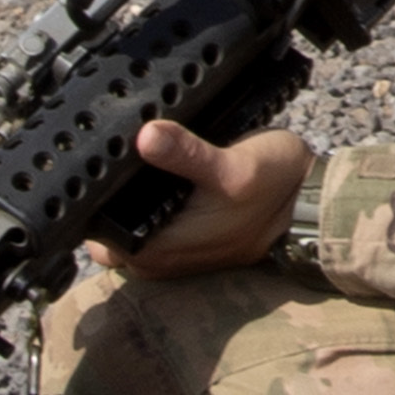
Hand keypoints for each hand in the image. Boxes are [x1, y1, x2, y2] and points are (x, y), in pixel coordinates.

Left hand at [94, 121, 312, 278]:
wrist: (308, 201)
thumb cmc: (276, 190)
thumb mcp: (233, 167)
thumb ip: (187, 154)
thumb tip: (146, 136)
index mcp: (160, 250)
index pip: (94, 233)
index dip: (85, 201)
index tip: (90, 163)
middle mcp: (158, 258)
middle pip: (101, 229)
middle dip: (101, 195)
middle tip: (112, 151)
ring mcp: (168, 250)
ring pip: (120, 224)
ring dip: (120, 196)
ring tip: (130, 154)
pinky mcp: (180, 237)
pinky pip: (142, 220)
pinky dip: (140, 198)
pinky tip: (152, 167)